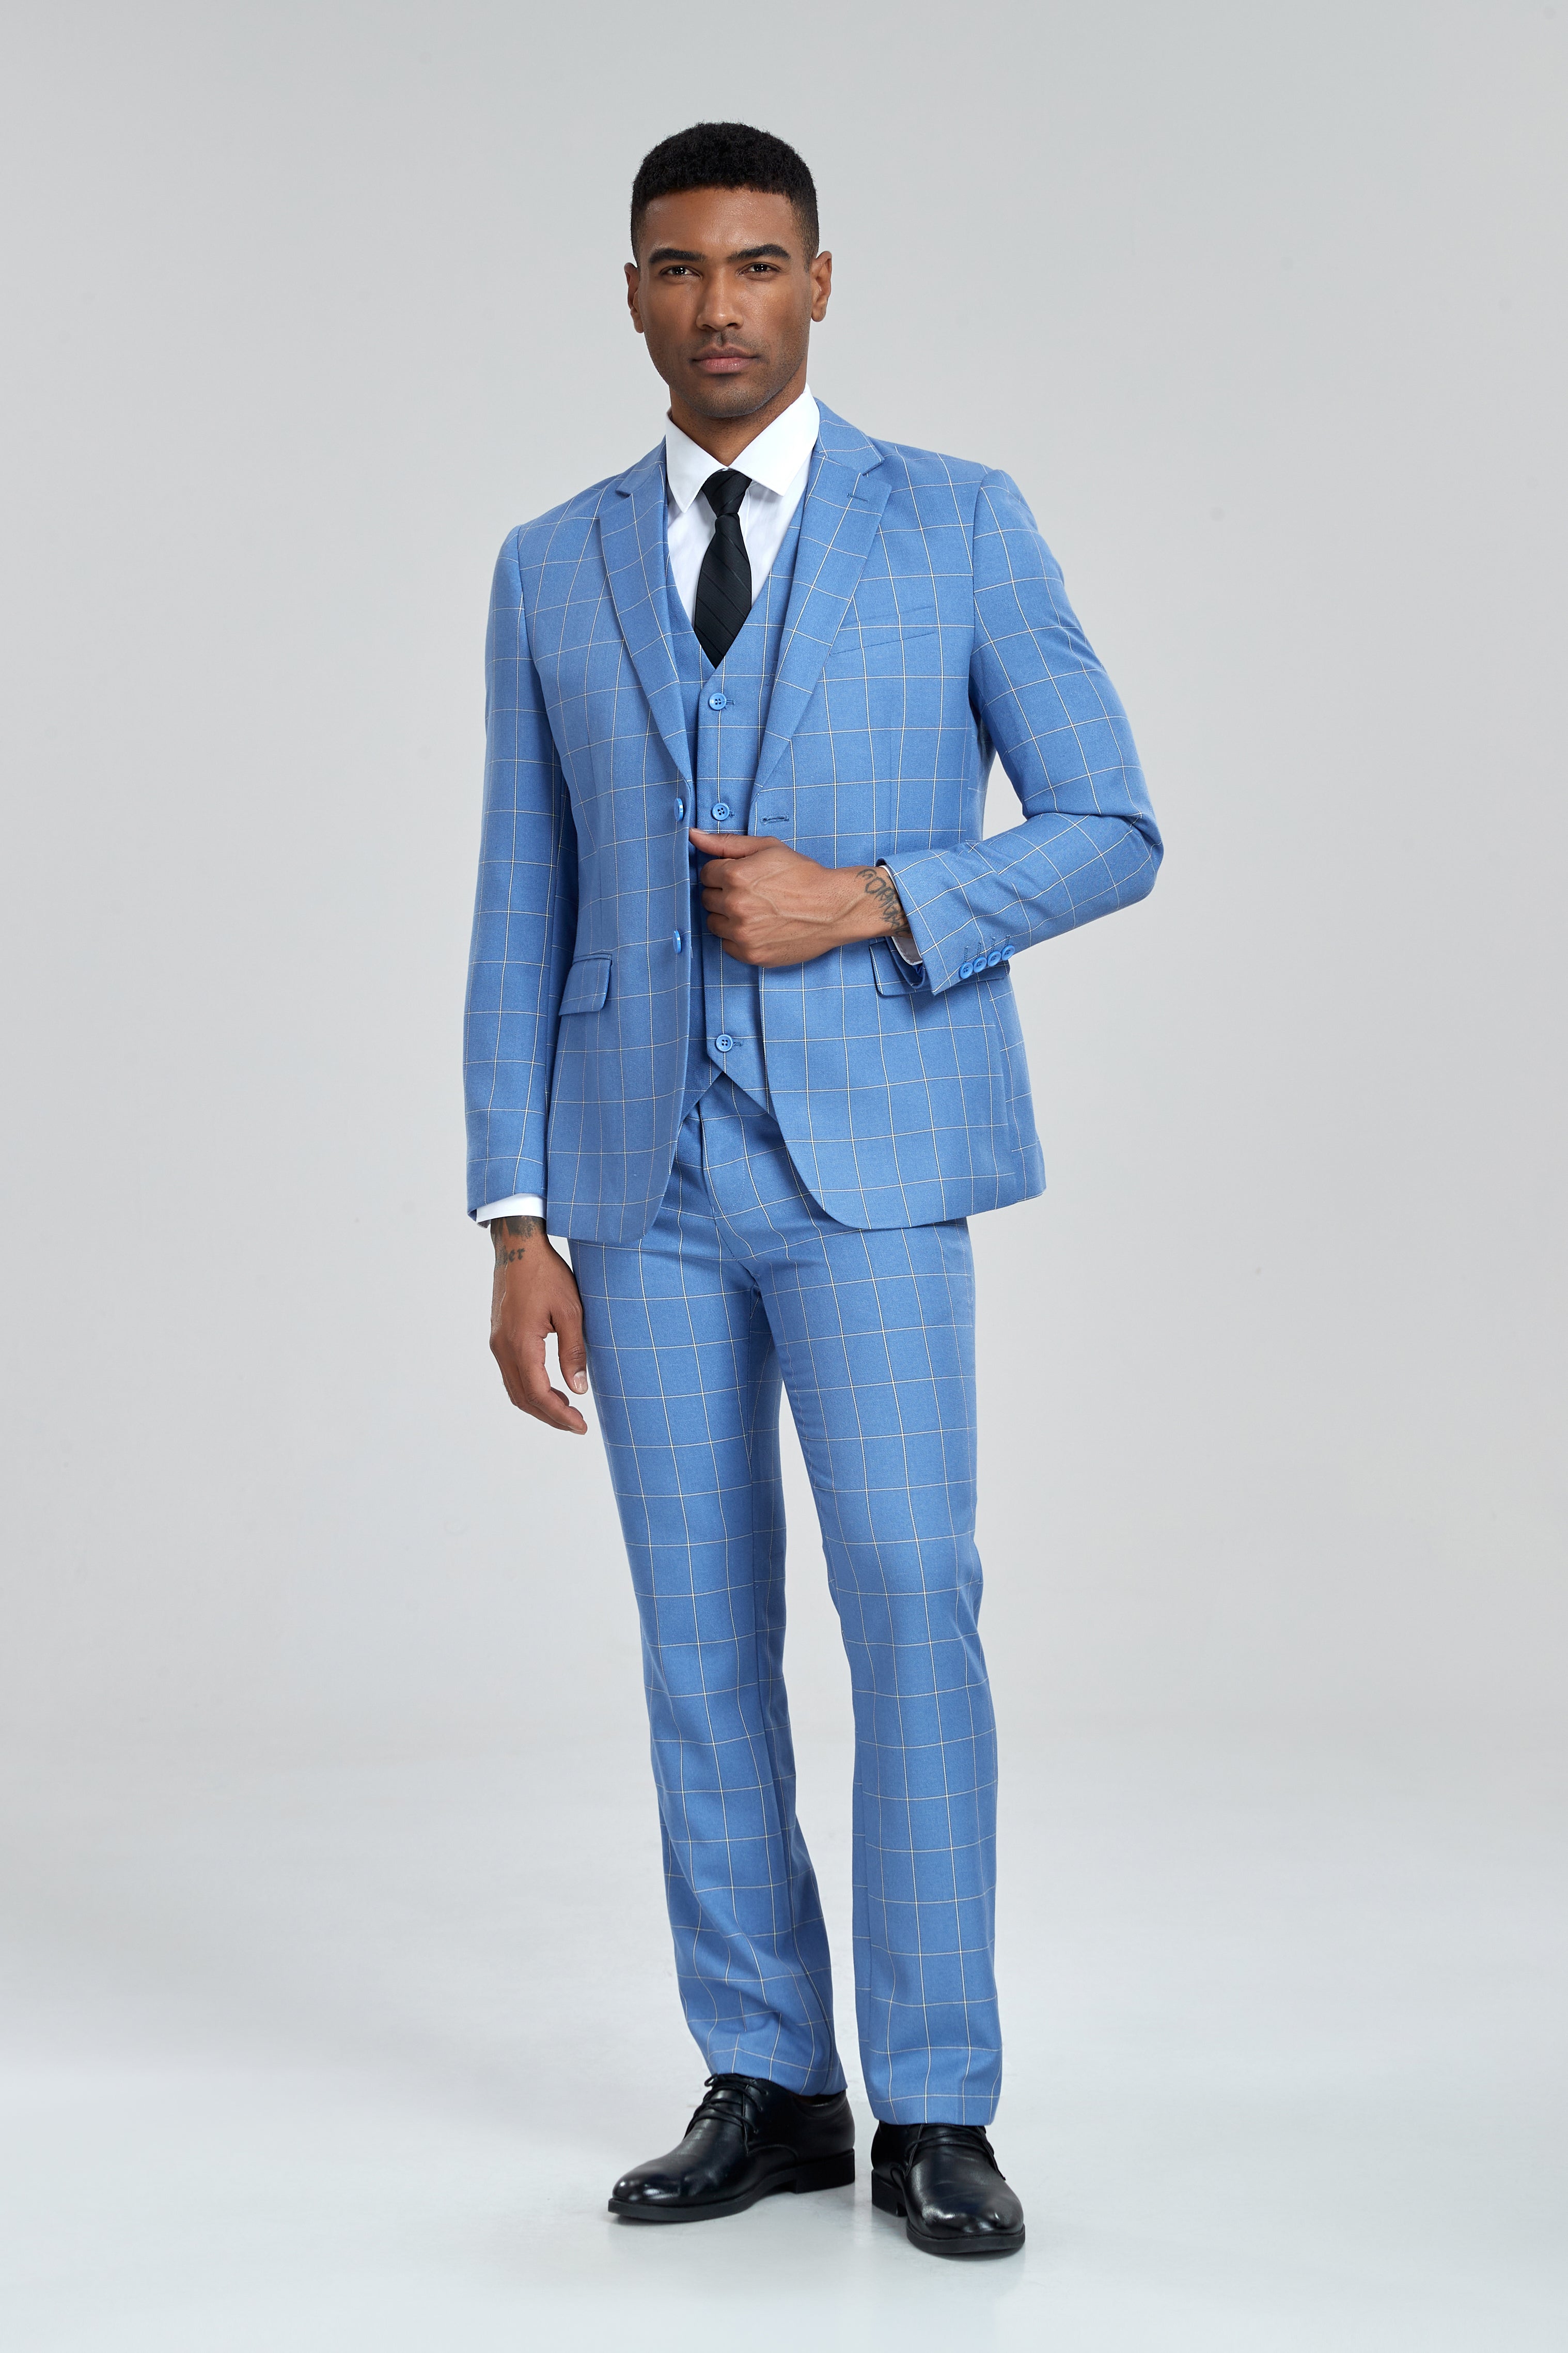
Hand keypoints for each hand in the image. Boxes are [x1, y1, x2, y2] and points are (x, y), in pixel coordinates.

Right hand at [487, 1216, 588, 1434]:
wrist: (519, 1247)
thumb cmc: (547, 1274)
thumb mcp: (571, 1310)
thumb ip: (574, 1351)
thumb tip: (579, 1388)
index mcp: (521, 1344)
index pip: (538, 1394)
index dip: (560, 1415)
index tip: (581, 1426)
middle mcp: (503, 1348)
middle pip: (523, 1398)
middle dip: (550, 1416)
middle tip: (577, 1425)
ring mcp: (498, 1343)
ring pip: (515, 1389)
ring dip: (539, 1405)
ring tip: (567, 1410)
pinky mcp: (499, 1337)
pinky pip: (511, 1374)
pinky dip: (529, 1389)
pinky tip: (550, 1388)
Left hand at [689, 830, 908, 966]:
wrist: (833, 907)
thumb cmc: (803, 874)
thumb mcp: (767, 848)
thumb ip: (726, 843)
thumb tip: (693, 835)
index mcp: (735, 876)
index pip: (706, 874)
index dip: (723, 873)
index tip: (742, 876)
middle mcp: (735, 906)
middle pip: (706, 899)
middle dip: (723, 894)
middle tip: (751, 893)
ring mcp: (742, 933)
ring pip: (714, 924)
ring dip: (727, 917)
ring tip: (755, 911)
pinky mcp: (751, 954)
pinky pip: (727, 946)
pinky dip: (738, 938)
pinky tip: (759, 927)